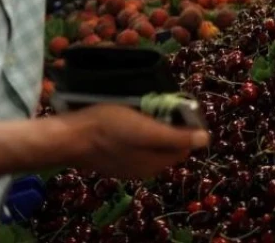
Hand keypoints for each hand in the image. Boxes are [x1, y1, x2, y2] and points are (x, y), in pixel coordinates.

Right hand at [61, 104, 207, 178]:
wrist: (69, 136)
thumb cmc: (109, 128)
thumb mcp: (146, 130)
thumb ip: (175, 137)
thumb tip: (205, 140)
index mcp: (155, 164)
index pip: (185, 145)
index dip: (187, 125)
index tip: (181, 106)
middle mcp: (144, 169)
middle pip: (169, 144)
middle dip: (170, 124)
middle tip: (162, 104)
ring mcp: (127, 165)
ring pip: (152, 143)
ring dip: (154, 126)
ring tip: (146, 108)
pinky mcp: (113, 157)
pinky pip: (135, 143)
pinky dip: (138, 130)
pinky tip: (130, 117)